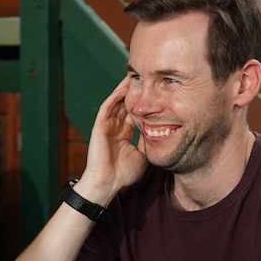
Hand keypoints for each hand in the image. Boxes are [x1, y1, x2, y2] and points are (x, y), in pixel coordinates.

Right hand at [82, 78, 148, 200]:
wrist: (108, 183)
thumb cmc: (123, 174)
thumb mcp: (143, 155)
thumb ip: (148, 141)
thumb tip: (160, 131)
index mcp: (123, 135)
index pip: (134, 114)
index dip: (144, 104)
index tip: (155, 94)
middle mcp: (115, 128)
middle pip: (126, 105)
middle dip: (135, 93)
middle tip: (147, 78)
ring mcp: (107, 126)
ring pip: (117, 102)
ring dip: (126, 90)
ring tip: (136, 76)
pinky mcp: (100, 126)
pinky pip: (108, 107)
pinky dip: (116, 96)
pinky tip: (124, 86)